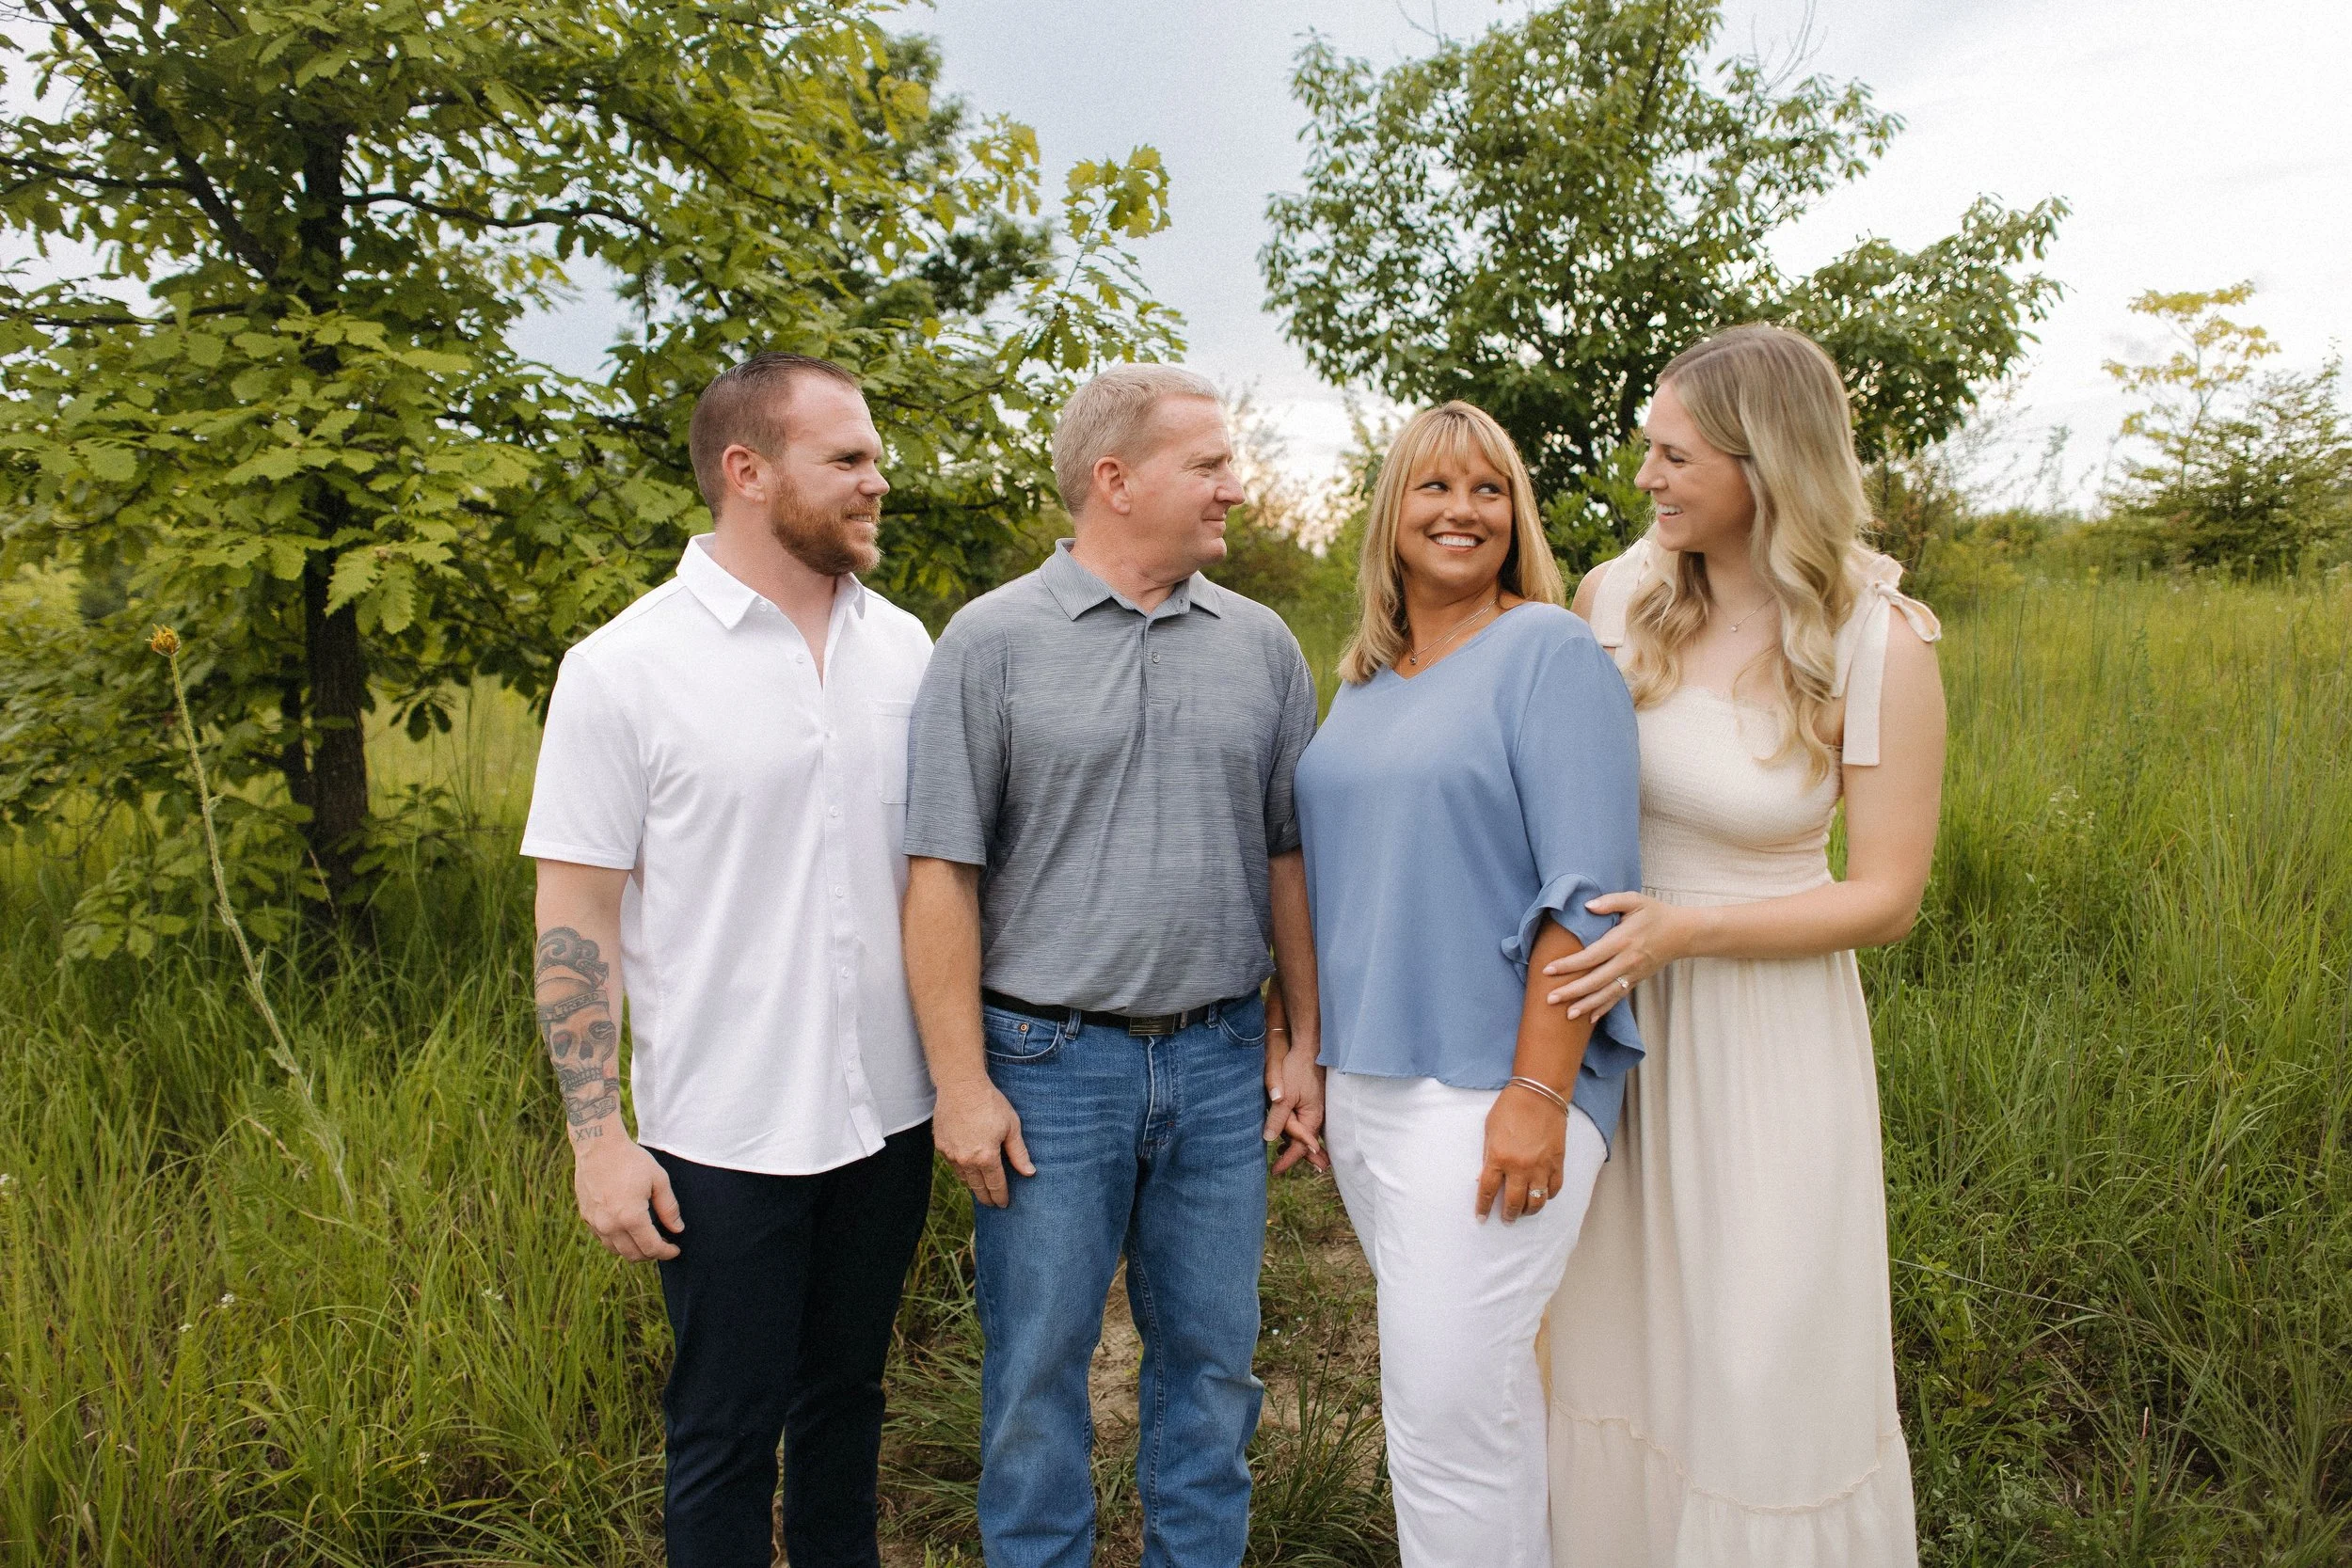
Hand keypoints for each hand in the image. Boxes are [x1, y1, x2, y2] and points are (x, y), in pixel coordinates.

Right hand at [573, 1136, 683, 1260]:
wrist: (597, 1145)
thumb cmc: (630, 1160)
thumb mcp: (658, 1180)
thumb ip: (669, 1208)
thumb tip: (677, 1229)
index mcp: (631, 1217)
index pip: (651, 1248)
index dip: (666, 1252)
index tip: (675, 1250)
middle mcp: (610, 1225)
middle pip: (633, 1255)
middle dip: (650, 1254)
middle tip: (662, 1245)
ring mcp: (595, 1222)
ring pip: (616, 1250)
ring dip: (633, 1250)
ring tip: (646, 1238)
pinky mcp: (586, 1216)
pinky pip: (603, 1238)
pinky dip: (617, 1240)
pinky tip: (627, 1229)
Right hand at [935, 1076, 1034, 1207]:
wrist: (961, 1086)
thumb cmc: (990, 1103)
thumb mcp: (1012, 1126)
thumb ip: (1019, 1153)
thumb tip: (1029, 1173)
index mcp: (986, 1157)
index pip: (995, 1185)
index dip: (1000, 1196)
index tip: (1003, 1204)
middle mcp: (966, 1160)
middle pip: (977, 1187)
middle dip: (986, 1197)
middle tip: (992, 1203)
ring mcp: (951, 1154)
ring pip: (963, 1178)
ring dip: (972, 1185)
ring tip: (980, 1189)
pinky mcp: (940, 1145)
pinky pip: (952, 1165)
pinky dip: (961, 1170)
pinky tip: (967, 1169)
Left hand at [1268, 1044, 1328, 1174]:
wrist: (1306, 1049)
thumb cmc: (1297, 1070)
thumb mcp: (1284, 1096)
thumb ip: (1278, 1118)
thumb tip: (1270, 1139)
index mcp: (1313, 1118)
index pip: (1301, 1148)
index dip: (1287, 1161)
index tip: (1275, 1171)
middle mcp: (1316, 1116)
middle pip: (1306, 1144)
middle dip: (1296, 1158)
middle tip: (1281, 1170)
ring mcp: (1313, 1109)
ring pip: (1304, 1134)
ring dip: (1295, 1146)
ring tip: (1282, 1155)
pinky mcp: (1308, 1102)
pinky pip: (1303, 1123)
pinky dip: (1295, 1133)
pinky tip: (1286, 1135)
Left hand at [1476, 1083, 1566, 1222]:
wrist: (1539, 1095)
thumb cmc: (1510, 1108)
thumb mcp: (1490, 1131)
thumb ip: (1489, 1156)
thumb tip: (1486, 1178)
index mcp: (1499, 1157)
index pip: (1487, 1191)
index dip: (1483, 1208)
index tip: (1481, 1218)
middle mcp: (1520, 1167)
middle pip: (1513, 1202)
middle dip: (1508, 1215)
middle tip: (1507, 1219)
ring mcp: (1541, 1166)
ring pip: (1536, 1201)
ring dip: (1529, 1210)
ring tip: (1524, 1211)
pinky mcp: (1557, 1162)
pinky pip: (1554, 1189)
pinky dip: (1548, 1196)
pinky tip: (1542, 1196)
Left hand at [1542, 892, 1688, 1018]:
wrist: (1683, 932)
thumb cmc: (1655, 913)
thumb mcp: (1635, 900)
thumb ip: (1611, 901)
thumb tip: (1588, 905)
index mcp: (1623, 940)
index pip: (1591, 956)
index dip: (1569, 964)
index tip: (1548, 970)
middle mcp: (1627, 960)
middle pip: (1595, 980)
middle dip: (1572, 991)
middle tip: (1549, 999)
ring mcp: (1633, 973)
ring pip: (1607, 993)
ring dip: (1586, 1005)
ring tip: (1567, 1015)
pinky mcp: (1637, 980)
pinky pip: (1618, 997)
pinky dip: (1604, 1008)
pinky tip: (1590, 1018)